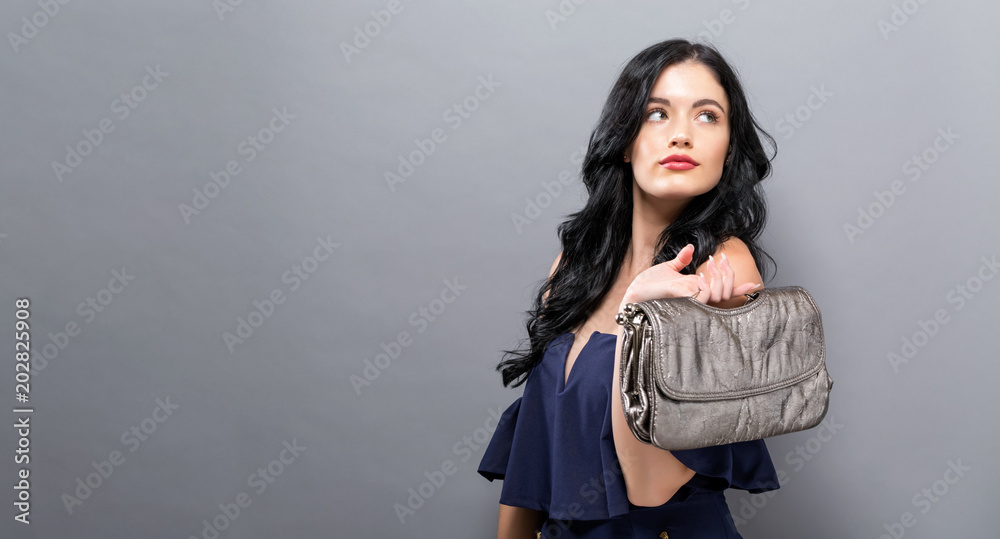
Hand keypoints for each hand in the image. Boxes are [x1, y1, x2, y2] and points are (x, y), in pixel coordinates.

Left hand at [621, 244, 759, 307]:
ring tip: (711, 262)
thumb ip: (682, 260)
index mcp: (696, 291)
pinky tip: (701, 277)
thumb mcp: (668, 269)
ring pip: (719, 293)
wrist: (634, 292)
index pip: (723, 292)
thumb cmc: (648, 285)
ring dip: (719, 276)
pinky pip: (705, 295)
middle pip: (726, 291)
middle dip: (728, 273)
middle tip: (718, 258)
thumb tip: (691, 248)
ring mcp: (691, 301)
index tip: (755, 284)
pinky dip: (708, 285)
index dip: (739, 289)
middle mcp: (697, 298)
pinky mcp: (684, 300)